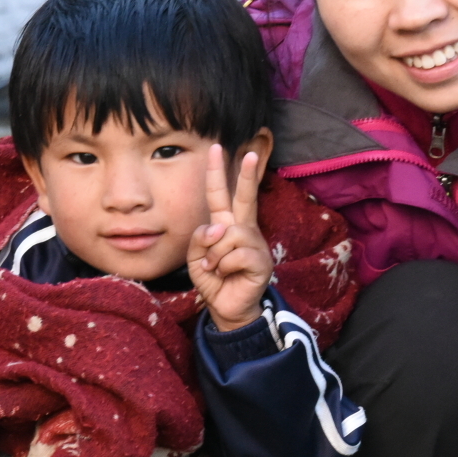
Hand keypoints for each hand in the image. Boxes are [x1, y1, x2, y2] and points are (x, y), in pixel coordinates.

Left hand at [190, 145, 272, 332]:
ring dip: (214, 254)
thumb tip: (219, 228)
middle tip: (249, 153)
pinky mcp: (261, 260)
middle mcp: (243, 229)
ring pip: (229, 234)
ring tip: (215, 269)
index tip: (216, 148)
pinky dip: (223, 266)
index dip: (217, 172)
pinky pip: (235, 253)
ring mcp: (255, 244)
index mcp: (227, 225)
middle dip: (247, 175)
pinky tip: (226, 275)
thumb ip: (199, 239)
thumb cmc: (214, 281)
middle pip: (244, 197)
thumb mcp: (196, 258)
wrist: (227, 309)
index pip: (221, 194)